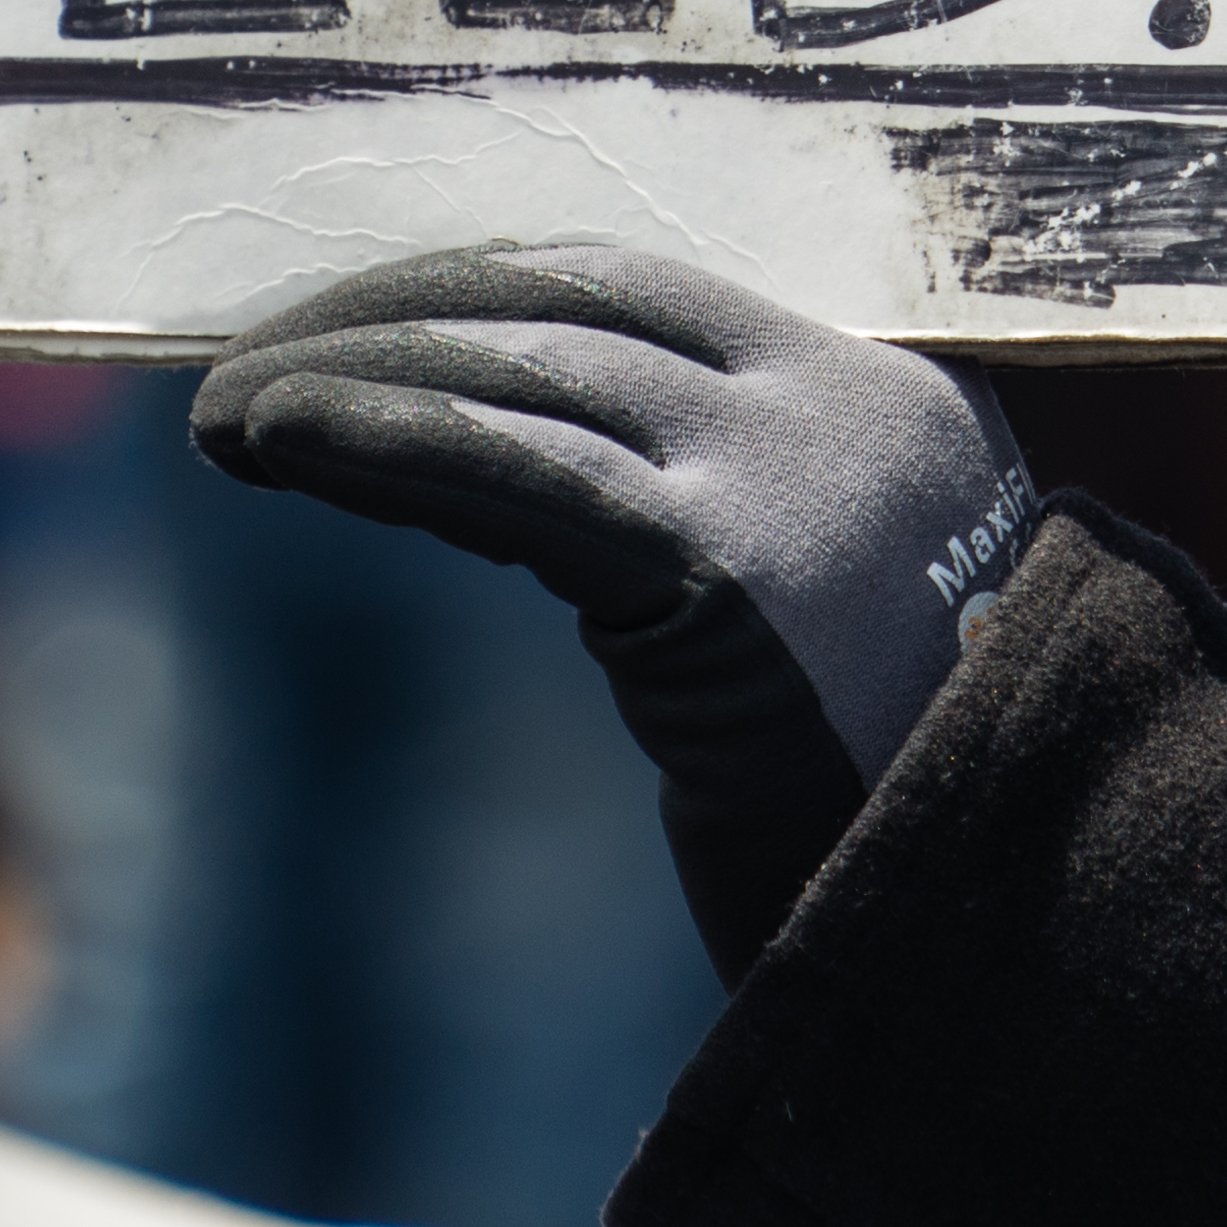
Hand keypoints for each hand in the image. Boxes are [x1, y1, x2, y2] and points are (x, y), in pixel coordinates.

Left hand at [191, 247, 1044, 968]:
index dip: (470, 287)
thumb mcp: (825, 629)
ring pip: (518, 369)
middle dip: (387, 315)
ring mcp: (788, 475)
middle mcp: (841, 404)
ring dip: (346, 374)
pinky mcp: (721, 567)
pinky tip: (270, 437)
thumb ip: (731, 531)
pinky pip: (508, 470)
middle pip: (565, 299)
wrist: (1001, 941)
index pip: (636, 284)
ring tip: (226, 415)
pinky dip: (374, 437)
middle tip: (252, 360)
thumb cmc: (891, 819)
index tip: (351, 321)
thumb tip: (532, 488)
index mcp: (883, 396)